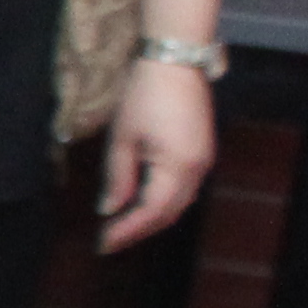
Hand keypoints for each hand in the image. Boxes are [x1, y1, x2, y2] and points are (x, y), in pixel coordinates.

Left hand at [99, 58, 218, 250]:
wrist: (175, 63)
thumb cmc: (144, 95)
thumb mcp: (122, 138)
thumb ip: (117, 177)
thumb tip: (110, 209)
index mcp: (177, 167)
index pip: (151, 212)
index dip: (127, 231)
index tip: (103, 244)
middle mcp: (197, 169)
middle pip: (169, 213)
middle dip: (139, 230)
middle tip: (109, 242)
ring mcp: (204, 161)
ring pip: (179, 203)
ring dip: (152, 218)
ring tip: (123, 228)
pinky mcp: (202, 152)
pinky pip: (185, 188)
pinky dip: (164, 202)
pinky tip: (143, 204)